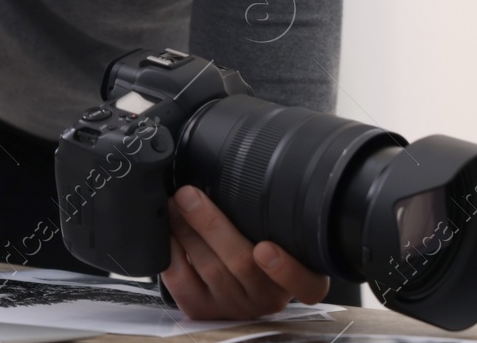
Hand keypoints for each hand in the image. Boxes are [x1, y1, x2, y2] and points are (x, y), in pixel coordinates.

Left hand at [160, 185, 330, 320]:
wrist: (226, 275)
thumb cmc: (255, 237)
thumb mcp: (274, 226)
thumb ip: (269, 211)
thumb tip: (246, 166)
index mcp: (297, 276)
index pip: (307, 285)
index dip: (287, 270)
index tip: (265, 248)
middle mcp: (267, 297)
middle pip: (242, 264)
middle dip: (211, 225)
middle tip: (189, 195)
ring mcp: (234, 307)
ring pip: (210, 270)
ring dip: (187, 231)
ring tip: (174, 204)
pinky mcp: (203, 310)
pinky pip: (183, 283)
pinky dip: (172, 254)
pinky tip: (169, 234)